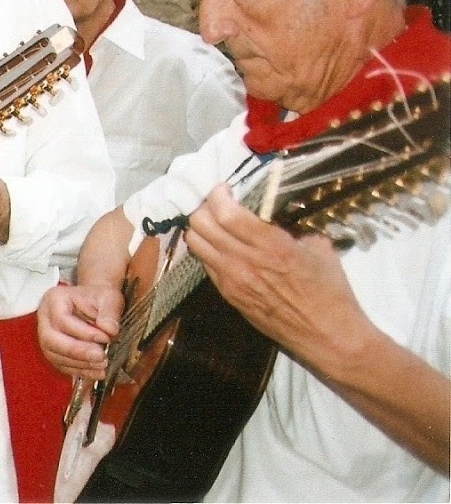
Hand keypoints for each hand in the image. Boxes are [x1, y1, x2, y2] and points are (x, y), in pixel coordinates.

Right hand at [37, 282, 123, 380]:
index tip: (106, 338)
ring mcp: (46, 335)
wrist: (94, 304)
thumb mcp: (108, 298)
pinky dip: (79, 370)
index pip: (62, 319)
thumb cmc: (98, 299)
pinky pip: (60, 364)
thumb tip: (110, 330)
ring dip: (79, 364)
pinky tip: (96, 372)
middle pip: (50, 339)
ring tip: (102, 365)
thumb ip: (110, 312)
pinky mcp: (53, 350)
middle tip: (101, 356)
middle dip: (76, 351)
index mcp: (54, 299)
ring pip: (53, 354)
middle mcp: (45, 318)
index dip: (84, 332)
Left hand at [185, 184, 365, 368]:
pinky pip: (205, 264)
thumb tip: (274, 210)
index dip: (218, 194)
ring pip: (195, 243)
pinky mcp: (229, 296)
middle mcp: (245, 262)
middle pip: (201, 224)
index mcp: (271, 246)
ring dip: (201, 228)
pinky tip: (222, 248)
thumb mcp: (320, 248)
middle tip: (218, 205)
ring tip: (215, 224)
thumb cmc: (331, 292)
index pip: (225, 212)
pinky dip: (207, 250)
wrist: (328, 336)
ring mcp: (233, 280)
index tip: (225, 189)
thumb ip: (292, 226)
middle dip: (206, 207)